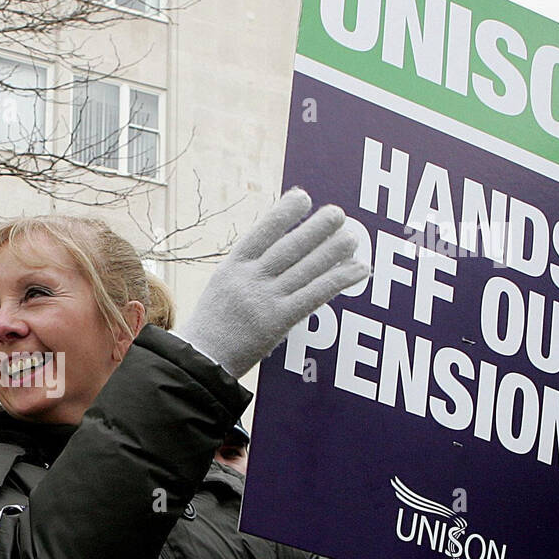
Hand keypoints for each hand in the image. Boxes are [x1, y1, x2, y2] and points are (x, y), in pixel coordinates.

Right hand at [178, 188, 366, 376]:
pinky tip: (358, 269)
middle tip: (337, 213)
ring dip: (333, 250)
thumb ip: (248, 269)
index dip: (283, 213)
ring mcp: (264, 300)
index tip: (302, 196)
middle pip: (289, 247)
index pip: (261, 233)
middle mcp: (249, 280)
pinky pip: (315, 295)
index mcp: (232, 268)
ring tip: (352, 236)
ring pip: (306, 268)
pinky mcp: (278, 322)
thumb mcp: (222, 287)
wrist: (199, 362)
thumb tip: (280, 250)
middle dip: (316, 228)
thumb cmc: (212, 326)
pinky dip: (339, 280)